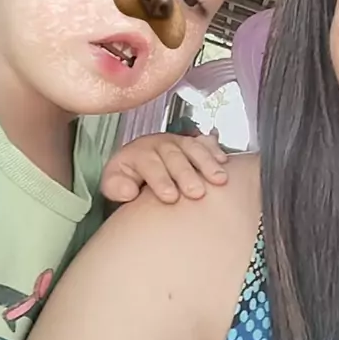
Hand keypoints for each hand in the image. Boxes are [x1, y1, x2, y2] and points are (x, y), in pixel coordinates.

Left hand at [102, 132, 228, 203]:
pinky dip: (216, 151)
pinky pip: (206, 143)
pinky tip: (225, 162)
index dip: (160, 180)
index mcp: (138, 153)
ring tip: (219, 179)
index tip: (170, 197)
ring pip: (193, 149)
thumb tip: (128, 191)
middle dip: (186, 174)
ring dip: (207, 163)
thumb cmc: (128, 177)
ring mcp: (179, 142)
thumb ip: (116, 186)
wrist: (138, 163)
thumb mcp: (113, 182)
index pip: (150, 165)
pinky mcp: (193, 144)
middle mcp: (160, 145)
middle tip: (196, 192)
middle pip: (175, 157)